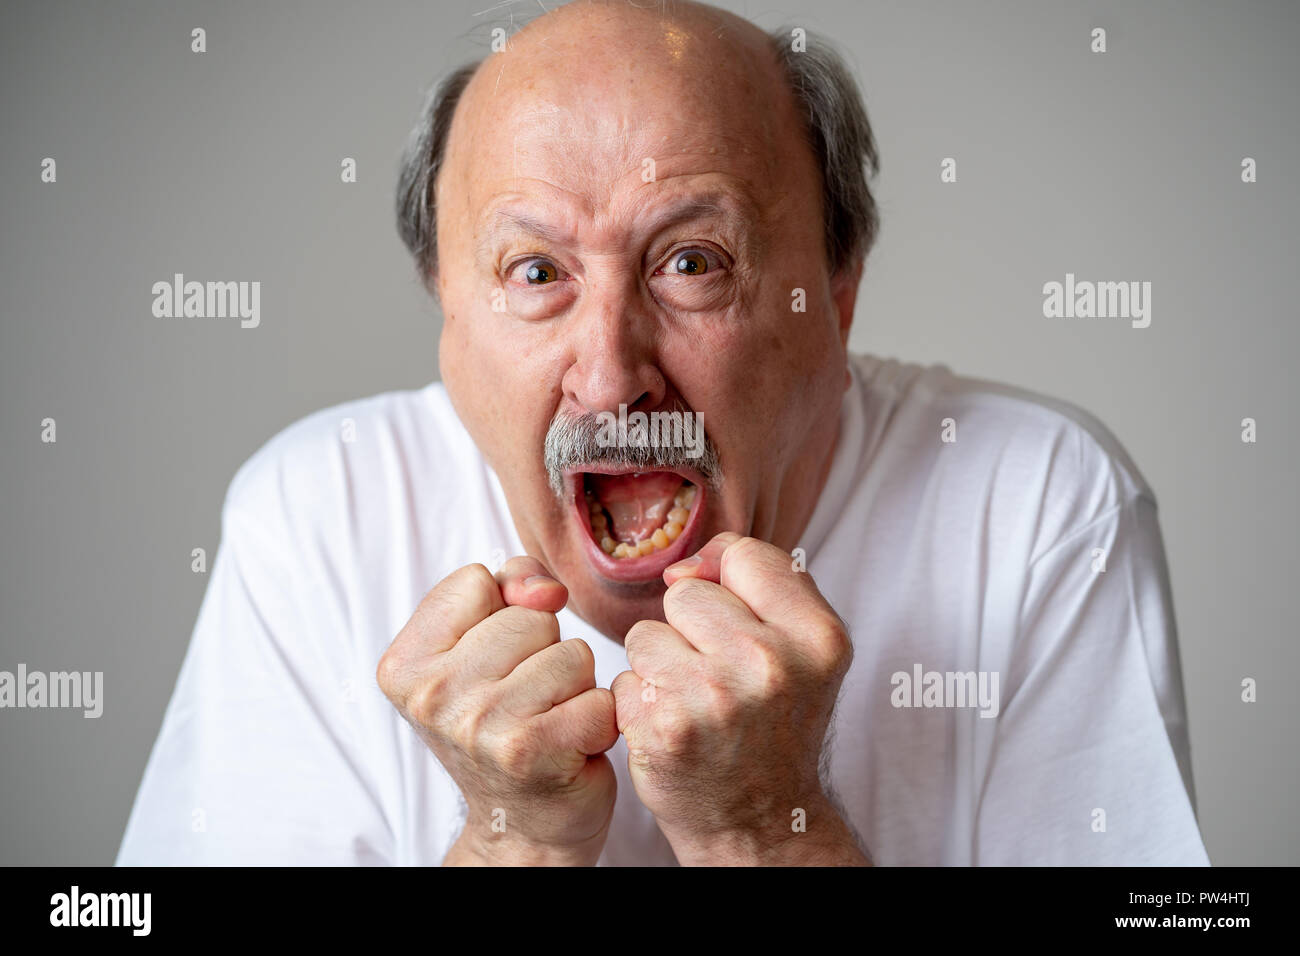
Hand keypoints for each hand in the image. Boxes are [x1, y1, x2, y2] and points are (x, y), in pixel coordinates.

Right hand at [377, 557, 618, 865]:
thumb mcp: (484, 647)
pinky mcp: (529, 750)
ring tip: (548, 722)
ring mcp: (478, 723)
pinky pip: (599, 697)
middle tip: (525, 703)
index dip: (505, 611)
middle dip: (544, 653)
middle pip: (530, 617)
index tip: (496, 662)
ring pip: (571, 653)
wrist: (520, 825)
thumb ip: (508, 590)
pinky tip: (571, 746)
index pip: (477, 581)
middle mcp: (432, 695)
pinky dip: (598, 721)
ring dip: (574, 688)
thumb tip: (545, 590)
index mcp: (405, 664)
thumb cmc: (505, 727)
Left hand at [611, 533, 866, 864]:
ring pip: (646, 633)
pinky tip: (673, 729)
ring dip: (658, 666)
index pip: (744, 554)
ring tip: (694, 704)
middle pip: (685, 592)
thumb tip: (681, 569)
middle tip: (720, 681)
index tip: (736, 626)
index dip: (727, 582)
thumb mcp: (803, 648)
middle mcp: (770, 662)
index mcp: (817, 636)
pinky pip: (623, 678)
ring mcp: (714, 695)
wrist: (758, 819)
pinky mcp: (664, 726)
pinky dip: (639, 703)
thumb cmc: (773, 723)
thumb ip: (761, 583)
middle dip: (690, 630)